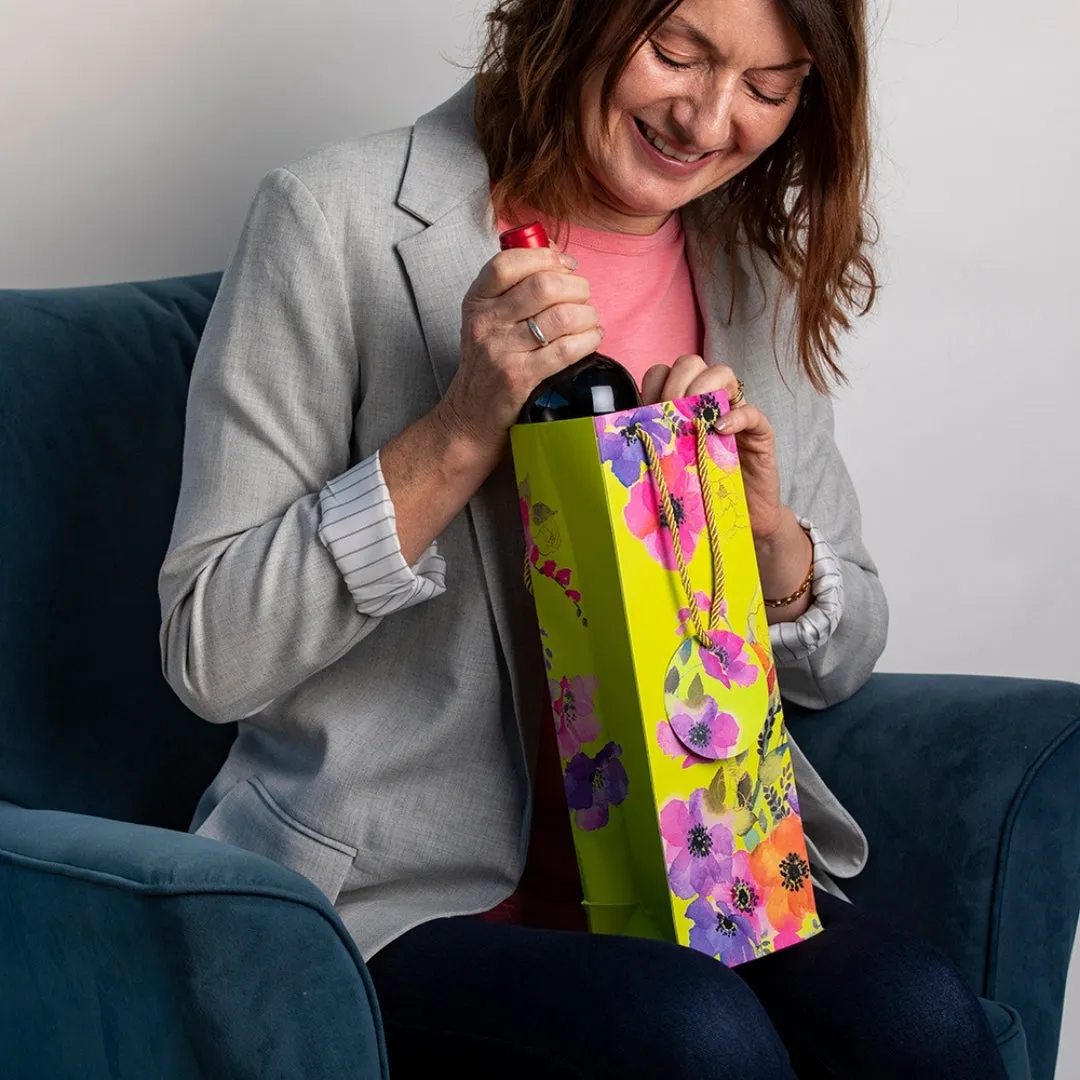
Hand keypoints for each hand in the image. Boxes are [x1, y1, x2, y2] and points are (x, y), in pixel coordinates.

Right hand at [437, 247, 603, 452]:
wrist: (469, 416)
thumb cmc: (487, 364)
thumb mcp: (488, 319)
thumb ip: (515, 285)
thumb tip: (554, 250)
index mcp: (477, 301)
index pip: (509, 262)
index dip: (546, 256)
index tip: (567, 265)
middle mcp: (486, 322)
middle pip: (543, 285)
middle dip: (576, 286)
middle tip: (584, 296)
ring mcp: (502, 350)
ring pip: (560, 316)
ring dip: (587, 314)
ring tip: (589, 319)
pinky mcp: (520, 377)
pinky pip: (566, 349)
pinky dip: (588, 339)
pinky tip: (592, 338)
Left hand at [641, 355, 783, 540]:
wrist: (728, 525)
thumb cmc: (694, 494)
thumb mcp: (664, 466)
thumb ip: (648, 445)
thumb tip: (617, 435)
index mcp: (682, 406)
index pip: (664, 372)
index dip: (653, 384)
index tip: (647, 410)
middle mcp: (707, 402)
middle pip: (691, 364)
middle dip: (675, 384)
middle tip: (669, 412)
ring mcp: (735, 414)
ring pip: (723, 374)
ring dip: (702, 389)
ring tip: (692, 418)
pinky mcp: (759, 434)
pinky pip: (752, 412)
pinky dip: (736, 416)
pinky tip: (719, 430)